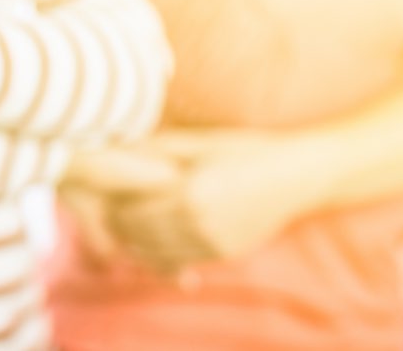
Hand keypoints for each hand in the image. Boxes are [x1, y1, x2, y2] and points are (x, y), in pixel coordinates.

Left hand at [61, 129, 322, 272]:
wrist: (297, 175)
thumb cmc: (245, 150)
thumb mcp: (199, 142)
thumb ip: (158, 149)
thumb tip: (116, 146)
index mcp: (188, 192)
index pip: (130, 212)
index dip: (112, 206)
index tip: (105, 193)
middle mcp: (198, 224)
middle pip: (137, 235)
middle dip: (119, 225)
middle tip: (109, 210)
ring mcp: (212, 243)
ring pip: (154, 253)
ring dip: (136, 242)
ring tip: (128, 223)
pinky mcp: (223, 255)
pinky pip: (179, 260)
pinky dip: (160, 253)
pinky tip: (154, 237)